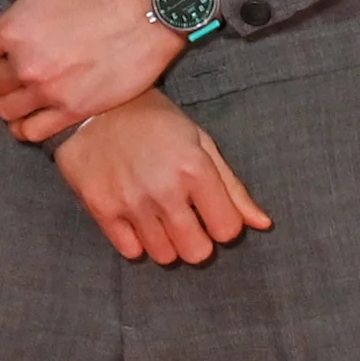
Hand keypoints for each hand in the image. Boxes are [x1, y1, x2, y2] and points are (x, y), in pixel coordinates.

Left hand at [0, 0, 178, 141]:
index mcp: (10, 30)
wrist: (149, 8)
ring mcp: (50, 91)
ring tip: (29, 88)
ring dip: (12, 101)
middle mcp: (25, 65)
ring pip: (6, 112)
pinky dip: (28, 125)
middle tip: (17, 66)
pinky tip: (39, 110)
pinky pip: (33, 133)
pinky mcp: (75, 110)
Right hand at [52, 90, 272, 264]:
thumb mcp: (201, 143)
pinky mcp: (100, 206)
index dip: (221, 223)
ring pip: (164, 256)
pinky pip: (130, 251)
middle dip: (196, 240)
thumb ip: (232, 188)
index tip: (208, 209)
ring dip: (165, 241)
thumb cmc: (157, 122)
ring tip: (156, 214)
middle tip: (184, 219)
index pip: (227, 230)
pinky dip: (135, 240)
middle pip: (197, 252)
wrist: (95, 104)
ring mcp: (130, 200)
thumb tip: (264, 225)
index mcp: (195, 169)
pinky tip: (133, 215)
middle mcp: (164, 189)